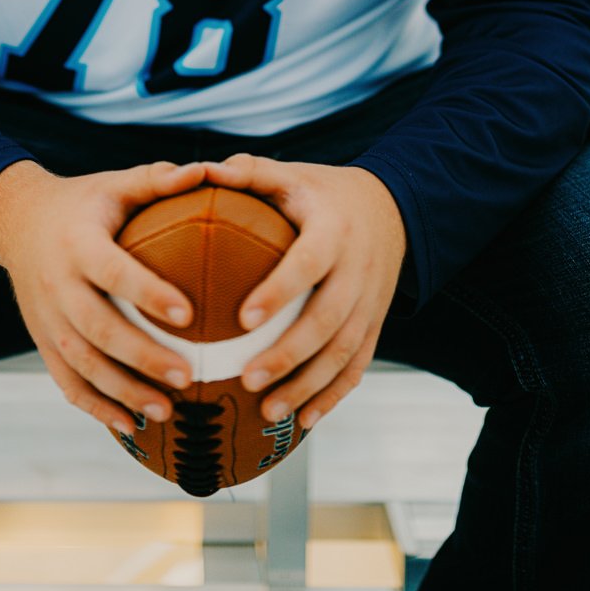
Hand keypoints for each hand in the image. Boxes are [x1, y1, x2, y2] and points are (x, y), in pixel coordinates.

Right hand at [0, 159, 206, 436]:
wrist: (18, 222)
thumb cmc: (84, 202)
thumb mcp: (115, 183)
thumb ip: (158, 180)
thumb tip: (207, 169)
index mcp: (78, 242)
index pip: (113, 271)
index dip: (147, 292)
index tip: (188, 313)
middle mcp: (57, 284)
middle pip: (97, 328)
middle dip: (141, 357)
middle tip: (188, 376)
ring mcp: (46, 318)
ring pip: (82, 364)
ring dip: (123, 392)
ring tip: (167, 411)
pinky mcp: (42, 341)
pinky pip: (67, 382)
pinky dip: (97, 408)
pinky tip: (133, 426)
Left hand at [202, 154, 406, 429]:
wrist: (390, 209)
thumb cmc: (322, 192)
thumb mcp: (291, 174)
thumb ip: (249, 173)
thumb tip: (199, 169)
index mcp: (333, 231)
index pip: (307, 263)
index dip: (280, 291)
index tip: (244, 318)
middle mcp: (357, 270)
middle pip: (328, 320)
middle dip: (289, 354)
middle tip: (247, 379)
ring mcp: (370, 303)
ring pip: (344, 352)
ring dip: (308, 386)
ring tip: (267, 411)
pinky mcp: (375, 325)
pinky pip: (358, 366)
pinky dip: (334, 396)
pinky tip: (305, 421)